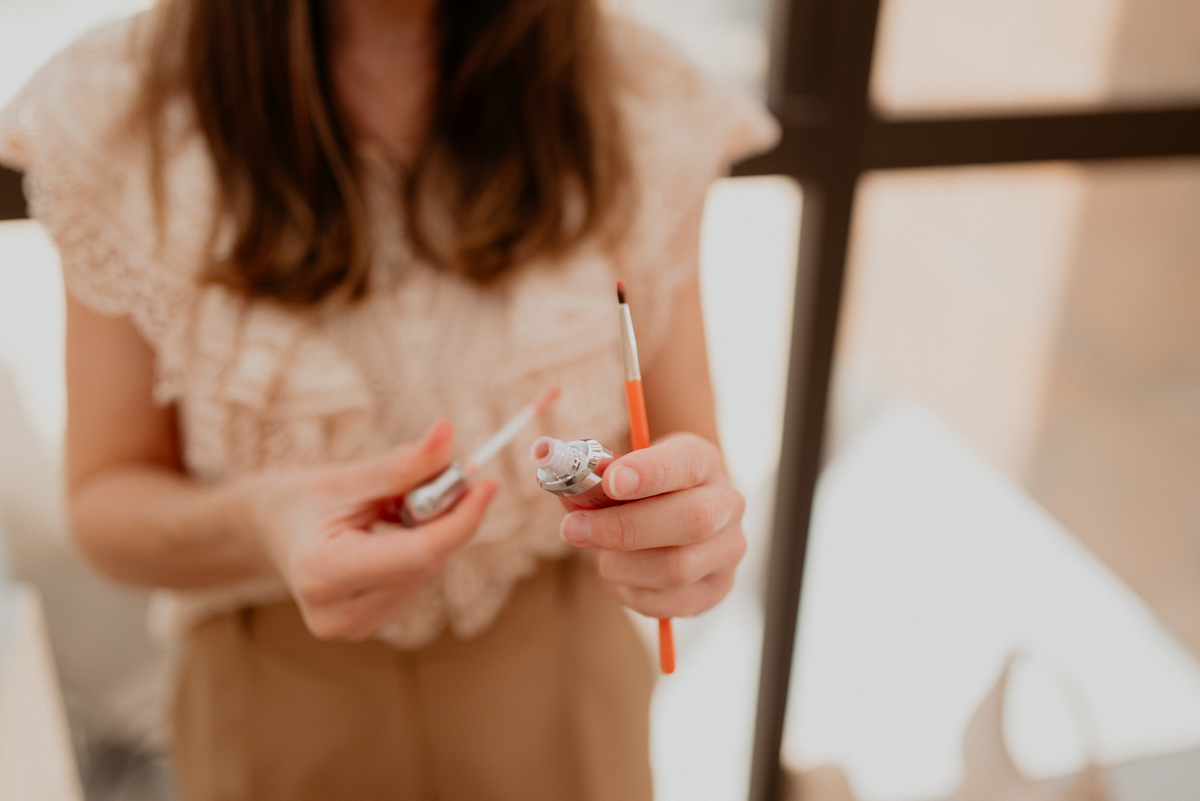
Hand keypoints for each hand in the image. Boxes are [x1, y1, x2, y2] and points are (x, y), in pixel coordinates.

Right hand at [244, 420, 496, 640]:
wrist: (266, 531)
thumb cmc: (300, 500)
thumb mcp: (346, 477)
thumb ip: (401, 465)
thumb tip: (449, 436)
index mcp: (323, 574)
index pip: (417, 555)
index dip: (460, 520)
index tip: (487, 484)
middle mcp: (337, 615)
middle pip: (427, 564)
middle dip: (448, 518)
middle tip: (448, 475)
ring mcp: (352, 628)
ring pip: (427, 573)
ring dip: (433, 533)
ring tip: (392, 507)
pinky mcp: (366, 627)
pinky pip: (417, 582)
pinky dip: (420, 550)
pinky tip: (390, 534)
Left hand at [558, 433, 745, 617]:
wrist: (673, 514)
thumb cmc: (640, 491)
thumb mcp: (622, 471)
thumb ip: (596, 480)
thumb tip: (569, 493)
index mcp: (704, 463)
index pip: (686, 462)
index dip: (649, 472)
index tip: (611, 481)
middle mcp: (727, 505)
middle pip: (692, 520)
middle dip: (625, 528)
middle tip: (574, 529)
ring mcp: (727, 552)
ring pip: (676, 568)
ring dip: (621, 564)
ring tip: (600, 554)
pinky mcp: (714, 592)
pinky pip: (666, 603)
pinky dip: (629, 591)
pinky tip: (619, 574)